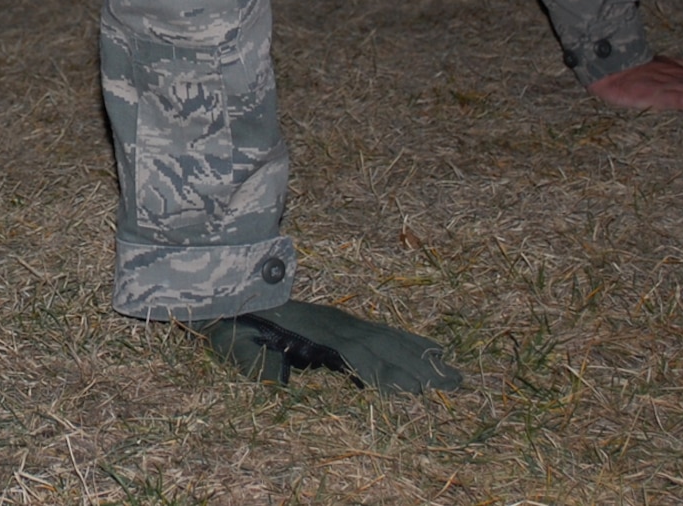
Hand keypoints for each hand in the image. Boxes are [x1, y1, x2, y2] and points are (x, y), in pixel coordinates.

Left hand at [195, 300, 461, 392]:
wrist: (226, 290)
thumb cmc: (230, 325)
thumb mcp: (234, 345)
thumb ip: (255, 362)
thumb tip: (283, 382)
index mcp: (314, 332)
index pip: (358, 356)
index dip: (385, 375)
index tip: (415, 393)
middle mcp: (336, 324)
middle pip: (384, 347)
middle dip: (420, 367)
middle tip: (456, 384)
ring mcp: (341, 321)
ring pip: (389, 339)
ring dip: (422, 357)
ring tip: (453, 372)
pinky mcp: (342, 324)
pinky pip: (383, 333)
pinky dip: (410, 342)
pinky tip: (430, 350)